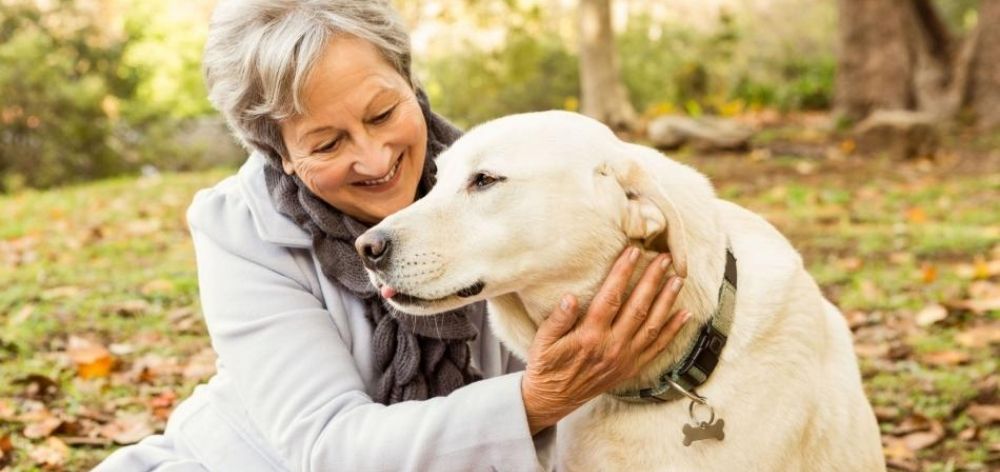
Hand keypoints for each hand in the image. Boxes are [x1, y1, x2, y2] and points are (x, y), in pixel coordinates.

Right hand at [521, 246, 689, 434]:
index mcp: (590, 336)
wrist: (553, 399)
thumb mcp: (543, 341)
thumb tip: (571, 297)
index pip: (611, 298)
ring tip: (677, 279)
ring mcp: (625, 359)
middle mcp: (612, 347)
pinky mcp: (632, 368)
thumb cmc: (546, 366)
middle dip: (652, 280)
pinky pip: (657, 347)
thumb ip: (558, 319)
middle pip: (638, 307)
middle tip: (664, 259)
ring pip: (652, 325)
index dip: (623, 273)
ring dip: (667, 301)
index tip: (633, 252)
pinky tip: (684, 314)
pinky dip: (673, 330)